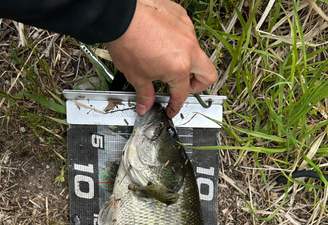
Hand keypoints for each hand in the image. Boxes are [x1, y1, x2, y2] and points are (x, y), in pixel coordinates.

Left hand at [105, 0, 216, 117]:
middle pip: (208, 75)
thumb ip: (145, 94)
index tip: (172, 108)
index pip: (183, 94)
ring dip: (186, 61)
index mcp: (179, 68)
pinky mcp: (181, 16)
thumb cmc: (127, 41)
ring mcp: (187, 30)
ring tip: (168, 62)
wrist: (119, 14)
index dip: (176, 105)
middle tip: (185, 88)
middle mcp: (188, 48)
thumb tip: (145, 106)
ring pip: (196, 52)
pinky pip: (186, 33)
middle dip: (198, 86)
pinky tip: (162, 43)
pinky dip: (178, 42)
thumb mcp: (137, 76)